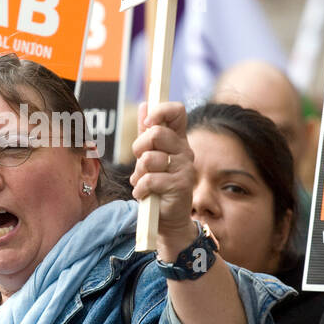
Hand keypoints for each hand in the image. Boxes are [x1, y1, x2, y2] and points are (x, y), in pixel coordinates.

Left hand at [130, 100, 197, 257]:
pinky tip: (145, 195)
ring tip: (143, 182)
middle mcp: (185, 151)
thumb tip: (144, 104)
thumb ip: (147, 132)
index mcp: (178, 140)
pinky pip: (149, 180)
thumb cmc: (157, 185)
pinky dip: (140, 189)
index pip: (177, 112)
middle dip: (139, 148)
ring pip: (149, 158)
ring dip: (138, 173)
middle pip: (156, 133)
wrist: (167, 218)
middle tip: (140, 162)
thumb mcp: (150, 157)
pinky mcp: (180, 186)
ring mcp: (185, 168)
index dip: (160, 111)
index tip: (146, 123)